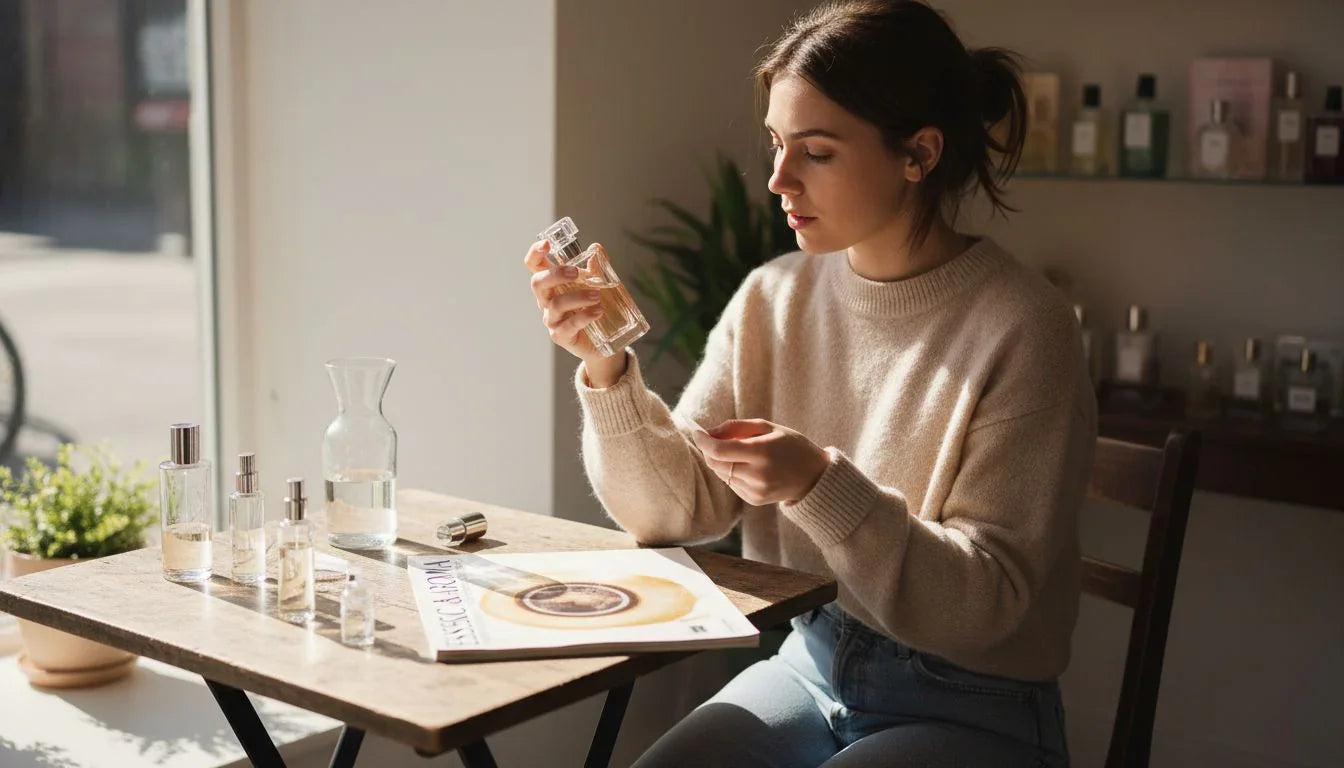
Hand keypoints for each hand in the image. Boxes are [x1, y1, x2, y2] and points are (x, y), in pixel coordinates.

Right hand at [524, 239, 608, 360]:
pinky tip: (597, 312)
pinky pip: (568, 325)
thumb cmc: (593, 308)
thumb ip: (596, 267)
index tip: (547, 244)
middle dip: (555, 274)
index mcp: (551, 284)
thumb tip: (597, 249)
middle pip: (537, 283)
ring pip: (555, 304)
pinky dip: (584, 317)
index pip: (534, 265)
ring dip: (577, 297)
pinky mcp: (560, 335)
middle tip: (576, 272)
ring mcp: (551, 318)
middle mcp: (545, 300)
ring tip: (597, 296)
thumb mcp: (596, 284)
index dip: (535, 253)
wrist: (601, 343)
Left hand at [691, 419, 830, 505]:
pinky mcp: (754, 500)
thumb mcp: (769, 427)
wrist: (814, 477)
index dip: (703, 441)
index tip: (696, 431)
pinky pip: (730, 484)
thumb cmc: (791, 445)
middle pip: (715, 463)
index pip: (719, 450)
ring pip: (721, 474)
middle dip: (708, 450)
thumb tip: (708, 432)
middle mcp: (758, 474)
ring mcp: (755, 490)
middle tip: (713, 438)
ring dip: (720, 461)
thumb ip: (736, 427)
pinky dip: (731, 472)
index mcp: (762, 452)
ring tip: (738, 451)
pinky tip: (747, 466)